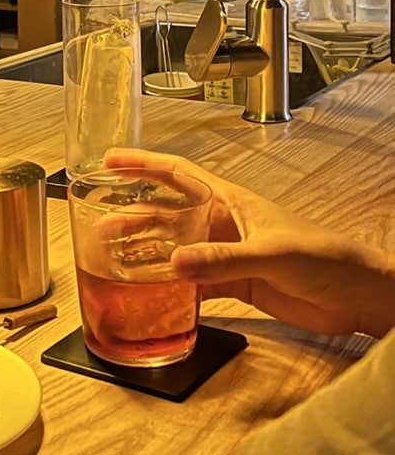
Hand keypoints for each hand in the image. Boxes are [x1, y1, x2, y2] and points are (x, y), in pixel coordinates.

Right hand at [104, 147, 394, 337]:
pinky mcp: (233, 286)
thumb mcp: (272, 251)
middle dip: (132, 215)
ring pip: (174, 250)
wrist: (356, 294)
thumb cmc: (325, 255)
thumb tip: (176, 263)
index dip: (142, 163)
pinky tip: (151, 295)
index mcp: (228, 201)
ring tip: (112, 261)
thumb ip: (224, 259)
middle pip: (166, 214)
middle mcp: (221, 224)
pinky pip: (191, 285)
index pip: (177, 173)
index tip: (109, 160)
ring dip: (145, 254)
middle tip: (97, 223)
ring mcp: (225, 255)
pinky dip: (169, 289)